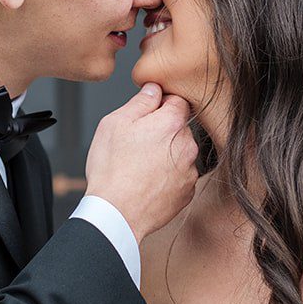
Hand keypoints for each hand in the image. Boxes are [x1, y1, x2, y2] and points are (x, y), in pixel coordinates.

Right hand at [85, 84, 197, 242]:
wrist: (116, 214)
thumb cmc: (111, 170)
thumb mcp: (115, 123)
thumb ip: (140, 102)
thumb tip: (154, 89)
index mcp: (172, 123)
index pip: (178, 100)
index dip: (161, 105)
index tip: (146, 116)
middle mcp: (188, 146)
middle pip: (180, 128)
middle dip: (162, 131)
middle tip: (137, 144)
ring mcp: (190, 171)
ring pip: (180, 152)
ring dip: (166, 154)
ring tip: (140, 166)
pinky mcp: (187, 192)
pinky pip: (180, 176)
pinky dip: (167, 176)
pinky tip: (147, 181)